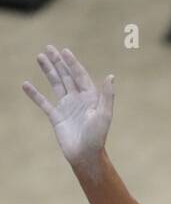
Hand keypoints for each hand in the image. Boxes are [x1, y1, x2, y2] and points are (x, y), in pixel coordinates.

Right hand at [22, 45, 114, 166]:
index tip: (65, 51)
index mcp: (90, 97)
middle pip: (66, 76)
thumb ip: (107, 95)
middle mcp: (78, 99)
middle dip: (58, 62)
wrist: (85, 156)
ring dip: (48, 71)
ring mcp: (66, 107)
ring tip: (40, 57)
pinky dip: (34, 94)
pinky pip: (43, 102)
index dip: (72, 63)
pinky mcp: (56, 117)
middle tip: (49, 48)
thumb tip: (111, 76)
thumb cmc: (97, 137)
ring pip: (55, 84)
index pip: (80, 75)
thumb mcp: (104, 115)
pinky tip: (26, 85)